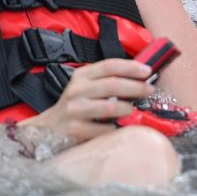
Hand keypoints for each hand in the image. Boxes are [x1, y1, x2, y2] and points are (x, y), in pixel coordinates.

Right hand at [23, 58, 154, 142]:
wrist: (48, 128)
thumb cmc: (74, 106)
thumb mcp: (85, 87)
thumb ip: (107, 81)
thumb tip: (140, 78)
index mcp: (81, 76)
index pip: (109, 65)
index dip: (130, 66)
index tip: (147, 70)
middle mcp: (76, 90)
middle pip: (112, 85)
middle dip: (135, 87)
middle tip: (149, 90)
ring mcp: (74, 110)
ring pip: (108, 107)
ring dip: (126, 108)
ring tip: (131, 110)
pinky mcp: (74, 129)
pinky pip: (102, 130)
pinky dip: (113, 129)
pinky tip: (116, 129)